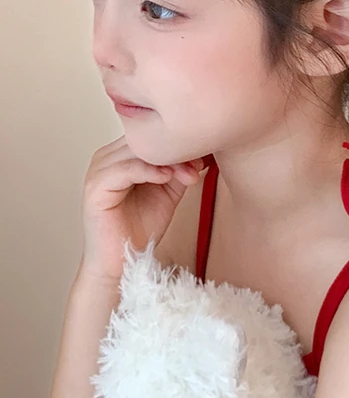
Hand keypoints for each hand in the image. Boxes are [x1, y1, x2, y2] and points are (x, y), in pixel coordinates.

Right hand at [80, 135, 204, 281]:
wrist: (123, 262)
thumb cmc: (140, 228)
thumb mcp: (168, 191)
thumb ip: (178, 169)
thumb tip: (200, 151)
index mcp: (120, 155)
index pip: (149, 135)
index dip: (177, 142)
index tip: (204, 155)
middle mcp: (106, 158)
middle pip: (143, 140)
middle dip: (175, 151)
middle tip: (199, 164)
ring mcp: (98, 171)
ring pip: (135, 151)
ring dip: (166, 161)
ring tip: (189, 174)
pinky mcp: (95, 188)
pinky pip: (123, 169)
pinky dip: (148, 170)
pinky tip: (166, 177)